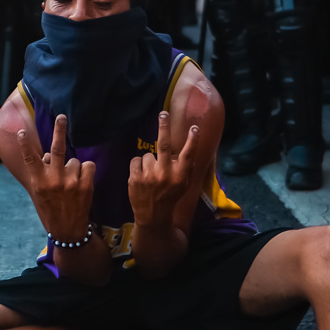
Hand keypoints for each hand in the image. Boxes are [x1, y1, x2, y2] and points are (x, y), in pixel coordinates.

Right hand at [15, 114, 96, 243]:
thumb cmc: (51, 209)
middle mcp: (54, 180)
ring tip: (71, 183)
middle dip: (59, 130)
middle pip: (57, 149)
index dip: (25, 144)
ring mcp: (71, 183)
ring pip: (75, 160)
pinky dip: (86, 171)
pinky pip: (88, 165)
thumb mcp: (39, 193)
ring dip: (74, 168)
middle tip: (62, 116)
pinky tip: (82, 181)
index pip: (30, 159)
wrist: (68, 231)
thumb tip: (48, 155)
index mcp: (39, 182)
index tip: (21, 131)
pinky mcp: (86, 185)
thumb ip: (42, 173)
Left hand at [129, 111, 198, 228]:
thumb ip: (185, 167)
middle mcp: (165, 174)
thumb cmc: (170, 197)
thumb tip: (190, 147)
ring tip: (150, 175)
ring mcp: (149, 175)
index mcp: (180, 176)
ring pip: (147, 155)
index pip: (187, 154)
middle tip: (163, 113)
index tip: (194, 128)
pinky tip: (141, 177)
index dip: (192, 140)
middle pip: (164, 145)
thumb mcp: (183, 185)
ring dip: (149, 162)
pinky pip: (136, 161)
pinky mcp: (135, 178)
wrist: (152, 216)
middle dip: (164, 127)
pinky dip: (138, 166)